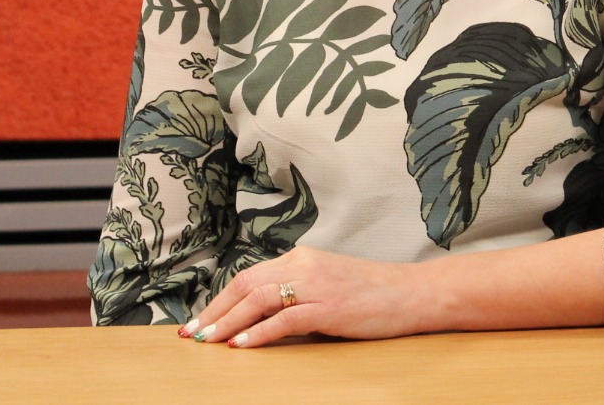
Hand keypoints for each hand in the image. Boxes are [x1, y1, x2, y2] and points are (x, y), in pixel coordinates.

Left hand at [179, 246, 428, 348]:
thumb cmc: (372, 294)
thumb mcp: (327, 284)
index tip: (200, 320)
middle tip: (191, 333)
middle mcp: (304, 265)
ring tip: (208, 340)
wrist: (412, 293)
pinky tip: (242, 345)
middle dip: (214, 310)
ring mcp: (316, 285)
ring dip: (228, 321)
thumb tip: (260, 319)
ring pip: (259, 299)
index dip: (220, 299)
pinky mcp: (329, 307)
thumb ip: (296, 294)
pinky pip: (285, 318)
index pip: (249, 276)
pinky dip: (259, 332)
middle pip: (245, 284)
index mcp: (301, 258)